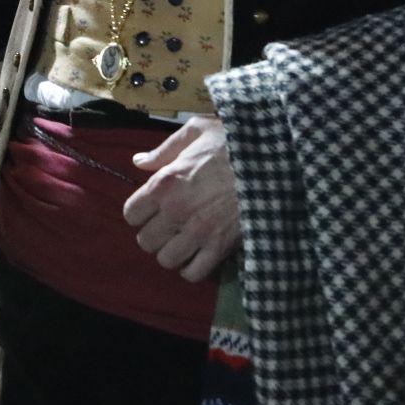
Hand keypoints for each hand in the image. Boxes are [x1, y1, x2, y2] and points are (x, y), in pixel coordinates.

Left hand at [122, 114, 240, 282]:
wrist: (273, 160)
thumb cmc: (232, 142)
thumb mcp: (196, 131)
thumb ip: (164, 149)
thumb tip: (138, 162)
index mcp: (165, 183)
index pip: (131, 214)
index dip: (138, 212)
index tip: (150, 208)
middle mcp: (176, 211)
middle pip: (145, 241)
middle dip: (153, 234)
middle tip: (166, 226)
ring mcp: (198, 232)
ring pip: (166, 260)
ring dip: (171, 252)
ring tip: (181, 241)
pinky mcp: (221, 247)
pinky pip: (193, 273)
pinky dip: (192, 268)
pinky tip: (197, 254)